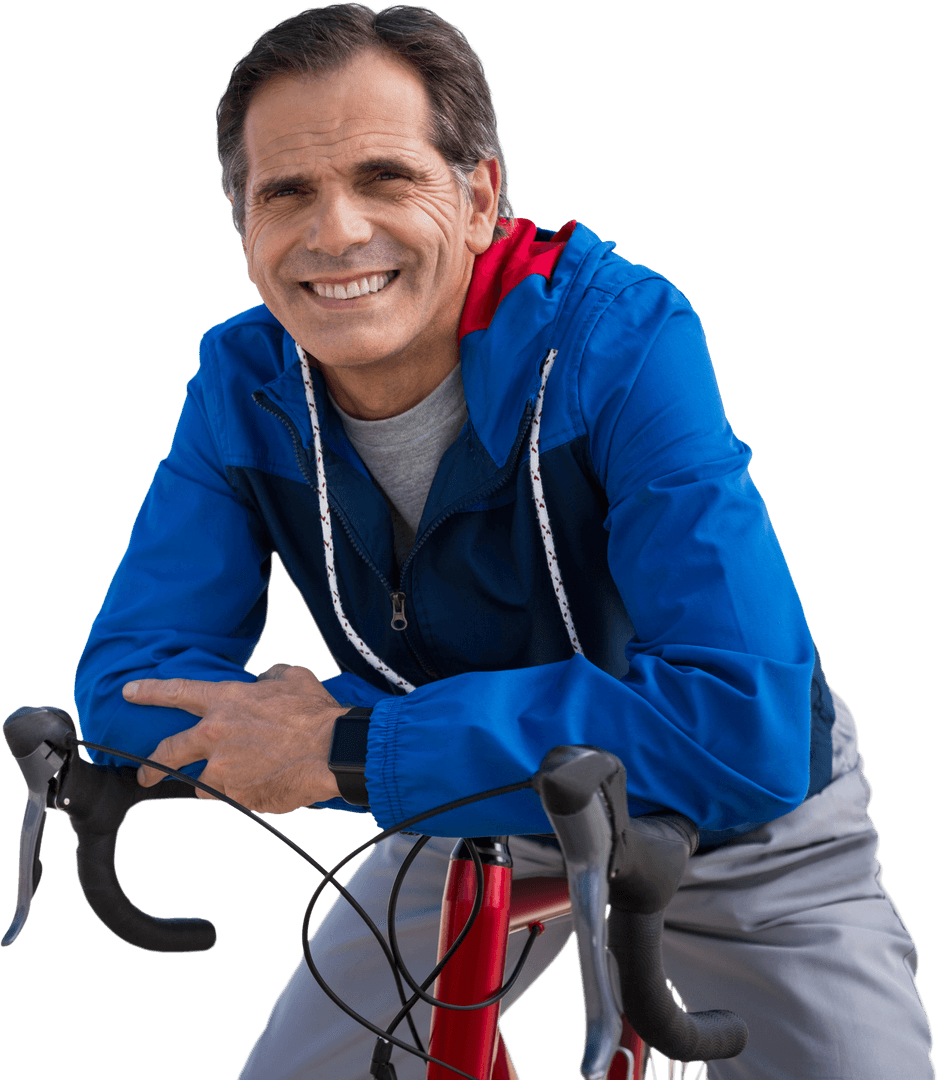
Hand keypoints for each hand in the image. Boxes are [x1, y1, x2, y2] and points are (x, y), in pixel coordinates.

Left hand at [124, 664, 344, 812]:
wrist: (331, 751)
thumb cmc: (314, 713)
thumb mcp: (291, 678)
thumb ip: (268, 678)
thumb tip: (262, 682)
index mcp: (226, 701)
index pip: (178, 692)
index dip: (150, 692)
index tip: (129, 693)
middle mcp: (216, 735)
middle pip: (168, 752)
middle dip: (151, 765)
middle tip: (144, 773)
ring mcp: (223, 769)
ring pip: (203, 782)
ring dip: (215, 781)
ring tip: (240, 778)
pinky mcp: (238, 795)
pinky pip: (232, 797)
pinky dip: (242, 793)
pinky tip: (262, 786)